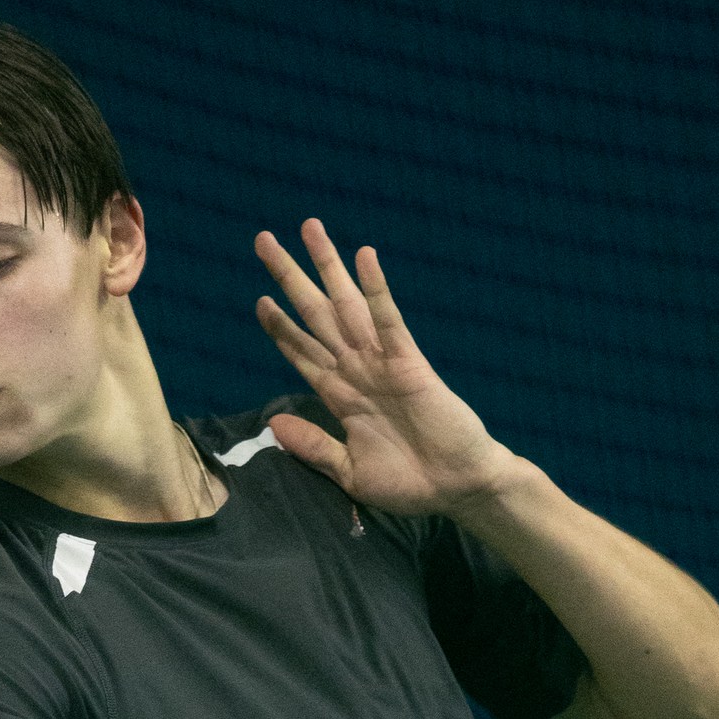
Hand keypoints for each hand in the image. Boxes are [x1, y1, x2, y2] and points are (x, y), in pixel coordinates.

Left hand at [254, 219, 518, 516]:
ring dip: (327, 267)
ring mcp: (382, 363)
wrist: (458, 489)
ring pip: (346, 306)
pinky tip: (364, 257)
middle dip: (290, 279)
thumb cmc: (410, 484)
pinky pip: (389, 320)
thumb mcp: (350, 472)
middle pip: (315, 316)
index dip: (281, 327)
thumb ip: (313, 446)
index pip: (303, 353)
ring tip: (308, 228)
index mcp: (342, 397)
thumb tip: (273, 425)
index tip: (260, 301)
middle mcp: (358, 371)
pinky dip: (377, 289)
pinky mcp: (410, 364)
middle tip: (263, 241)